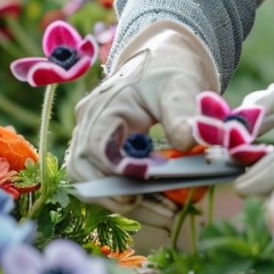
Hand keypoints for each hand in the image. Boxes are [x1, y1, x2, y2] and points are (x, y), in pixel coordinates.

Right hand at [65, 21, 218, 227]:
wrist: (164, 60)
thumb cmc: (170, 70)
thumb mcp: (181, 85)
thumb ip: (182, 113)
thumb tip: (187, 144)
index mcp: (106, 105)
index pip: (95, 146)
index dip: (116, 172)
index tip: (145, 189)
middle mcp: (91, 124)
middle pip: (86, 172)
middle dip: (121, 198)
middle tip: (164, 213)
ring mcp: (93, 137)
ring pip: (92, 182)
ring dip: (126, 202)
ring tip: (167, 213)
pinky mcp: (104, 150)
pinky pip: (107, 181)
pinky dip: (131, 196)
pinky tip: (161, 205)